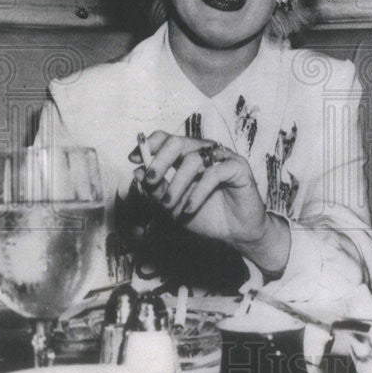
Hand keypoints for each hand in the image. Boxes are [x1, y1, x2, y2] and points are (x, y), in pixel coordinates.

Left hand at [128, 131, 286, 268]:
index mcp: (188, 156)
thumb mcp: (173, 207)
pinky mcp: (238, 167)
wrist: (236, 233)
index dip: (149, 145)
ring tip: (168, 206)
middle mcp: (204, 152)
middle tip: (151, 181)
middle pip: (177, 142)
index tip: (133, 159)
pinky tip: (188, 208)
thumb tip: (138, 172)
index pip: (166, 139)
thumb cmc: (206, 216)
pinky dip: (197, 192)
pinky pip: (214, 174)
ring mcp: (222, 158)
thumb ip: (157, 190)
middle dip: (159, 161)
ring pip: (193, 159)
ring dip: (176, 185)